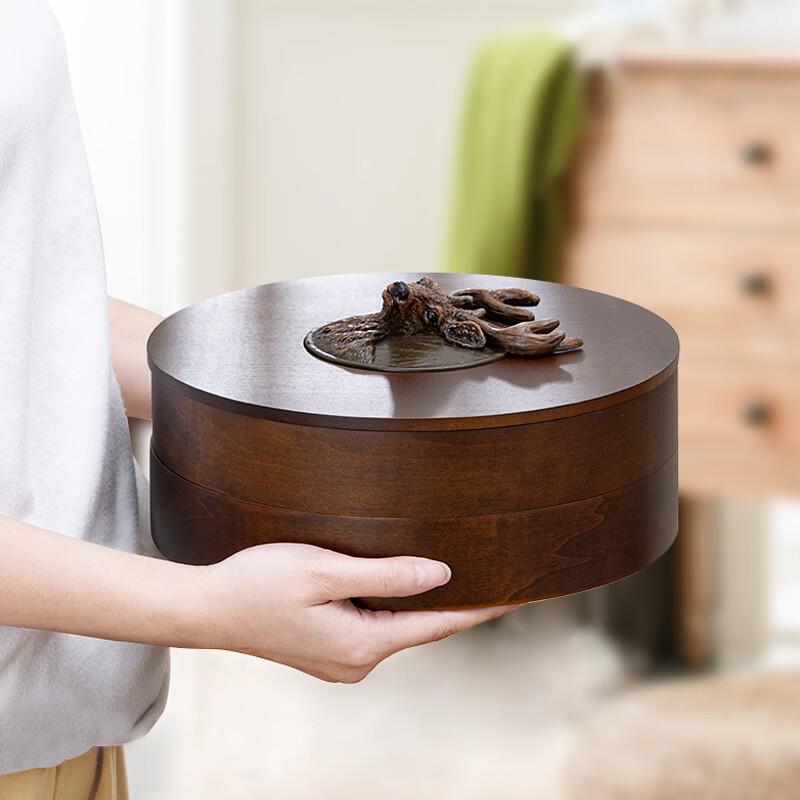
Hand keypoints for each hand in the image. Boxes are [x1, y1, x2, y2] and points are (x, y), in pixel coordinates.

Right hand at [202, 543, 521, 682]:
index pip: (439, 623)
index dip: (481, 606)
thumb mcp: (324, 571)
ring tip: (454, 572)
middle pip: (421, 626)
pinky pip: (375, 627)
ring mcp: (342, 660)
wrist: (206, 609)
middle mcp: (357, 662)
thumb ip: (387, 575)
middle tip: (493, 570)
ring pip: (397, 626)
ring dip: (421, 602)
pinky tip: (400, 584)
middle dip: (455, 600)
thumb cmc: (258, 584)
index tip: (517, 592)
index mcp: (362, 645)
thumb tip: (442, 574)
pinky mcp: (328, 651)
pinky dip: (393, 606)